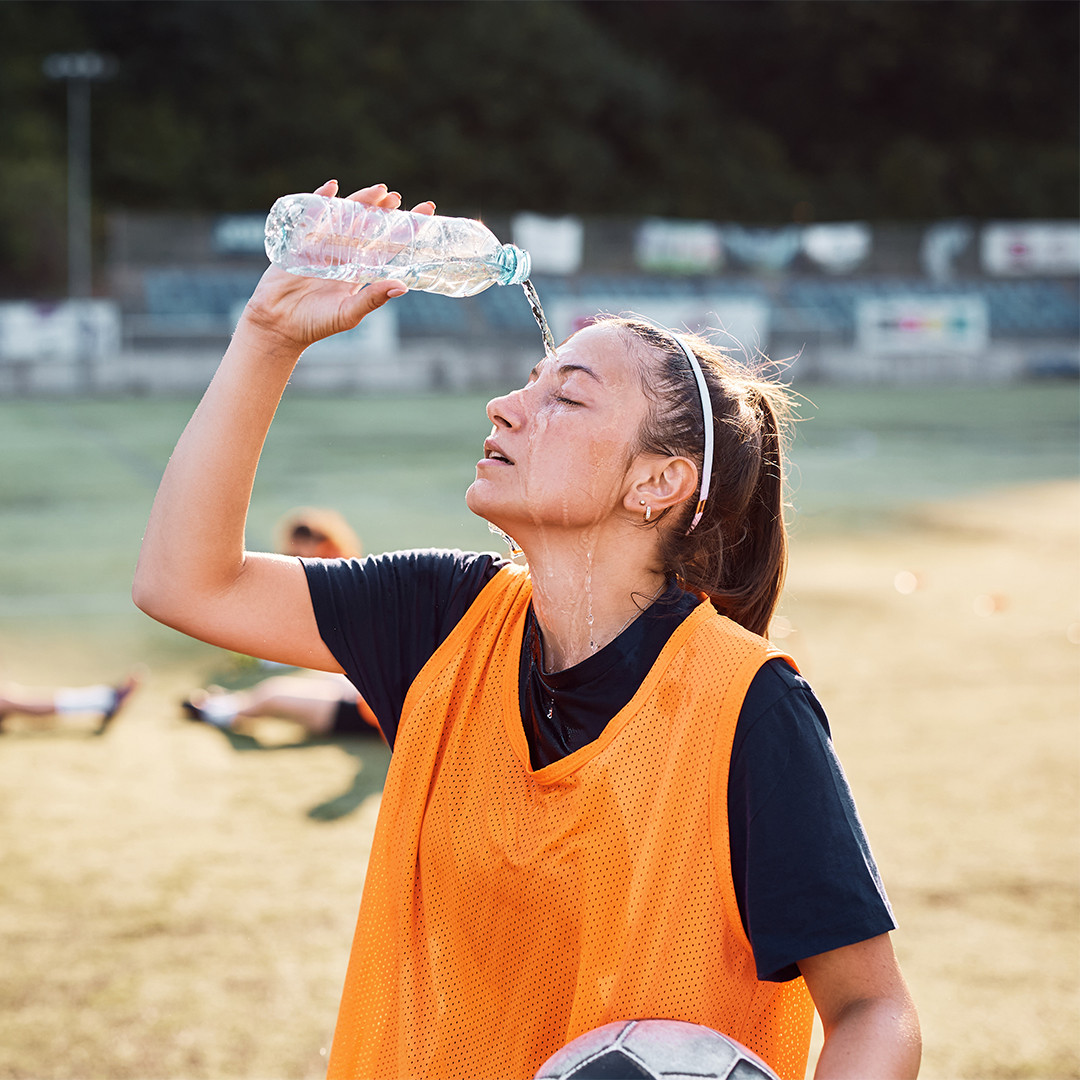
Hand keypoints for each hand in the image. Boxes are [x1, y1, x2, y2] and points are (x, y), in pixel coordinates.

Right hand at [240, 180, 436, 352]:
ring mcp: (323, 246)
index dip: (405, 231)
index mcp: (360, 272)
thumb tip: (403, 285)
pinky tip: (332, 188)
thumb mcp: (349, 312)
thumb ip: (373, 299)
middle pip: (368, 227)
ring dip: (361, 202)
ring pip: (345, 218)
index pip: (387, 247)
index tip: (425, 213)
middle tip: (397, 198)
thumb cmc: (316, 323)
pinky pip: (312, 216)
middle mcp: (344, 255)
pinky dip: (321, 200)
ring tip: (379, 191)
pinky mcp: (301, 241)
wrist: (278, 324)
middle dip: (383, 211)